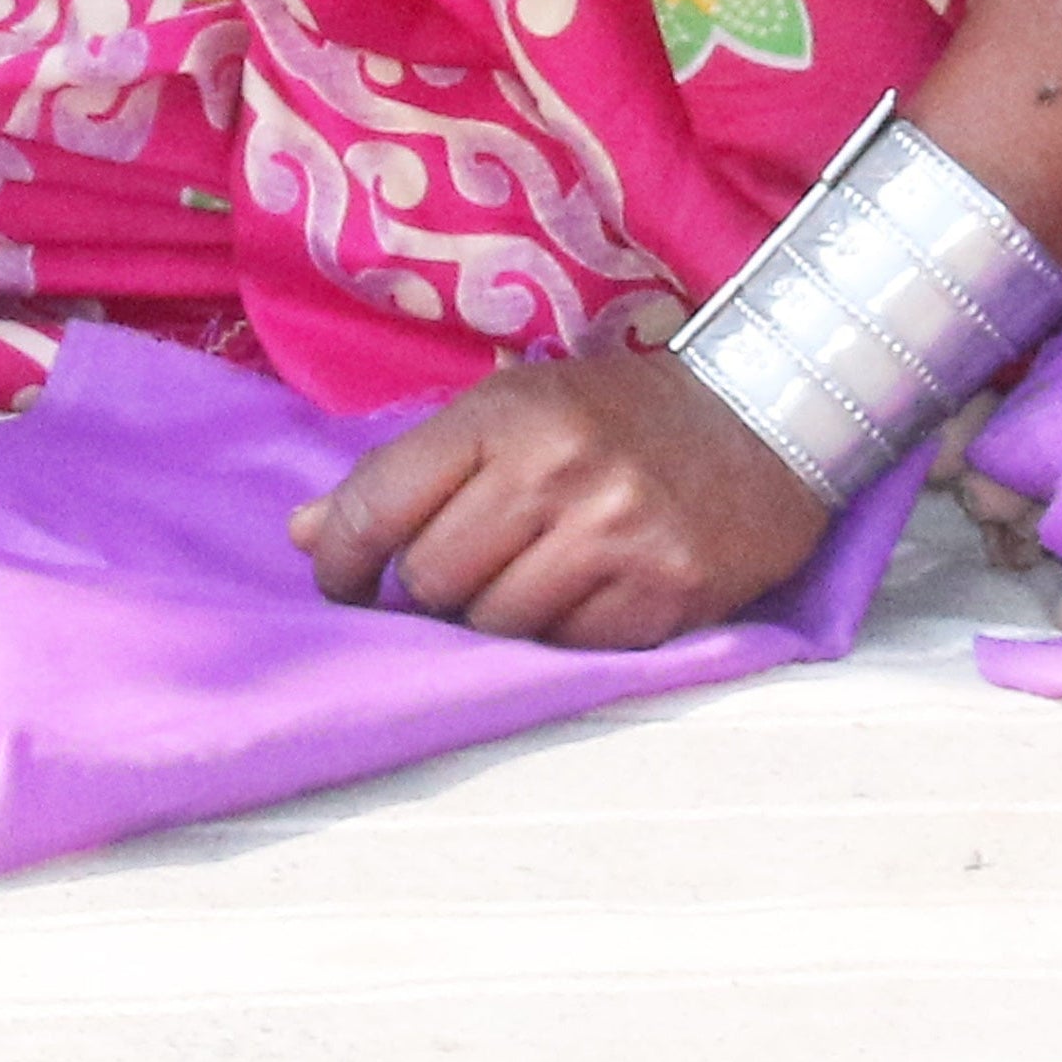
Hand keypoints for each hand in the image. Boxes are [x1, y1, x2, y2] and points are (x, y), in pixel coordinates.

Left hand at [288, 349, 830, 648]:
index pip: (381, 502)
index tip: (333, 579)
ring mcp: (613, 539)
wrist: (755, 422)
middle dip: (417, 591)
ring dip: (484, 622)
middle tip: (436, 581)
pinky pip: (569, 653)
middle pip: (431, 577)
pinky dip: (553, 641)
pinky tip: (568, 602)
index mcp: (504, 417)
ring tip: (507, 588)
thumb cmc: (613, 414)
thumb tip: (305, 531)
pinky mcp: (663, 597)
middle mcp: (555, 474)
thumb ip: (406, 468)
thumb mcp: (506, 408)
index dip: (338, 555)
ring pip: (495, 626)